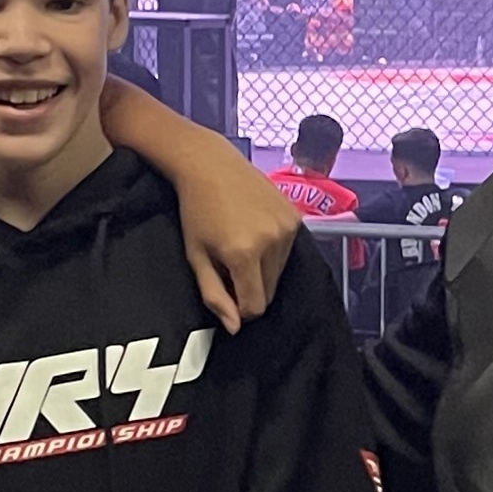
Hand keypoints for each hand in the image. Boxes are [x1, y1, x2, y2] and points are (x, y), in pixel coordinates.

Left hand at [175, 149, 300, 332]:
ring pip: (280, 273)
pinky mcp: (296, 217)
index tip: (227, 292)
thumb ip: (214, 295)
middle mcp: (271, 242)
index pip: (255, 306)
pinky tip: (254, 231)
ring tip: (241, 245)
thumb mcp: (196, 256)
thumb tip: (235, 327)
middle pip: (269, 292)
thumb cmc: (196, 211)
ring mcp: (287, 228)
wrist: (210, 165)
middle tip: (229, 265)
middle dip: (250, 287)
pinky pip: (288, 252)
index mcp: (243, 254)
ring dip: (263, 270)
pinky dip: (273, 251)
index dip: (240, 307)